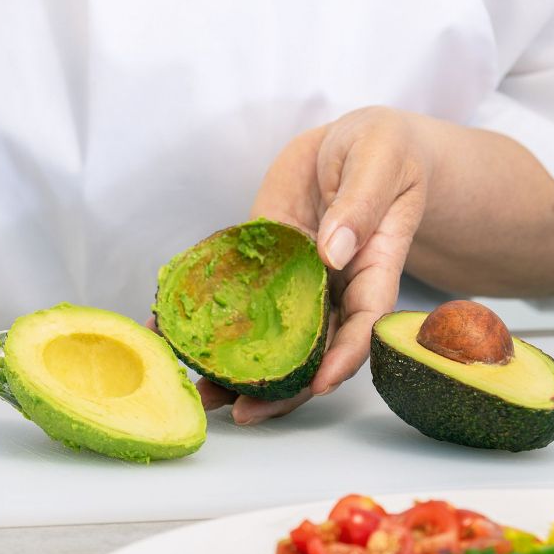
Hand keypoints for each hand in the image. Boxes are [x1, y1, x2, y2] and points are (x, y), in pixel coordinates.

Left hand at [202, 106, 433, 423]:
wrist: (347, 141)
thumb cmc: (381, 148)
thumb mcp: (380, 160)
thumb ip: (360, 204)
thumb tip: (332, 252)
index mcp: (373, 268)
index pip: (363, 324)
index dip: (343, 358)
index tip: (319, 384)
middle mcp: (333, 286)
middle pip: (312, 349)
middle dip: (281, 387)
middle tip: (243, 412)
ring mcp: (295, 279)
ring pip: (271, 334)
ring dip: (239, 367)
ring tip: (202, 391)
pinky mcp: (261, 262)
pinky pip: (235, 292)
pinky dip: (208, 314)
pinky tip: (172, 330)